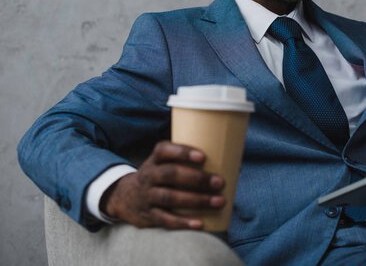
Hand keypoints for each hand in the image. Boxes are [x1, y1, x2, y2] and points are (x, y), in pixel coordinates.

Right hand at [100, 141, 225, 229]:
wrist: (124, 198)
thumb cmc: (159, 177)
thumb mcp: (164, 164)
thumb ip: (188, 161)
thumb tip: (232, 162)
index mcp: (154, 160)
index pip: (164, 151)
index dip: (182, 152)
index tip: (203, 157)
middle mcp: (148, 176)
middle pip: (171, 174)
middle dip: (197, 179)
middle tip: (219, 182)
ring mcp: (147, 196)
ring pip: (170, 197)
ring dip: (196, 200)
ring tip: (219, 202)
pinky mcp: (148, 215)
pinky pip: (165, 219)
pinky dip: (183, 222)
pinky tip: (200, 223)